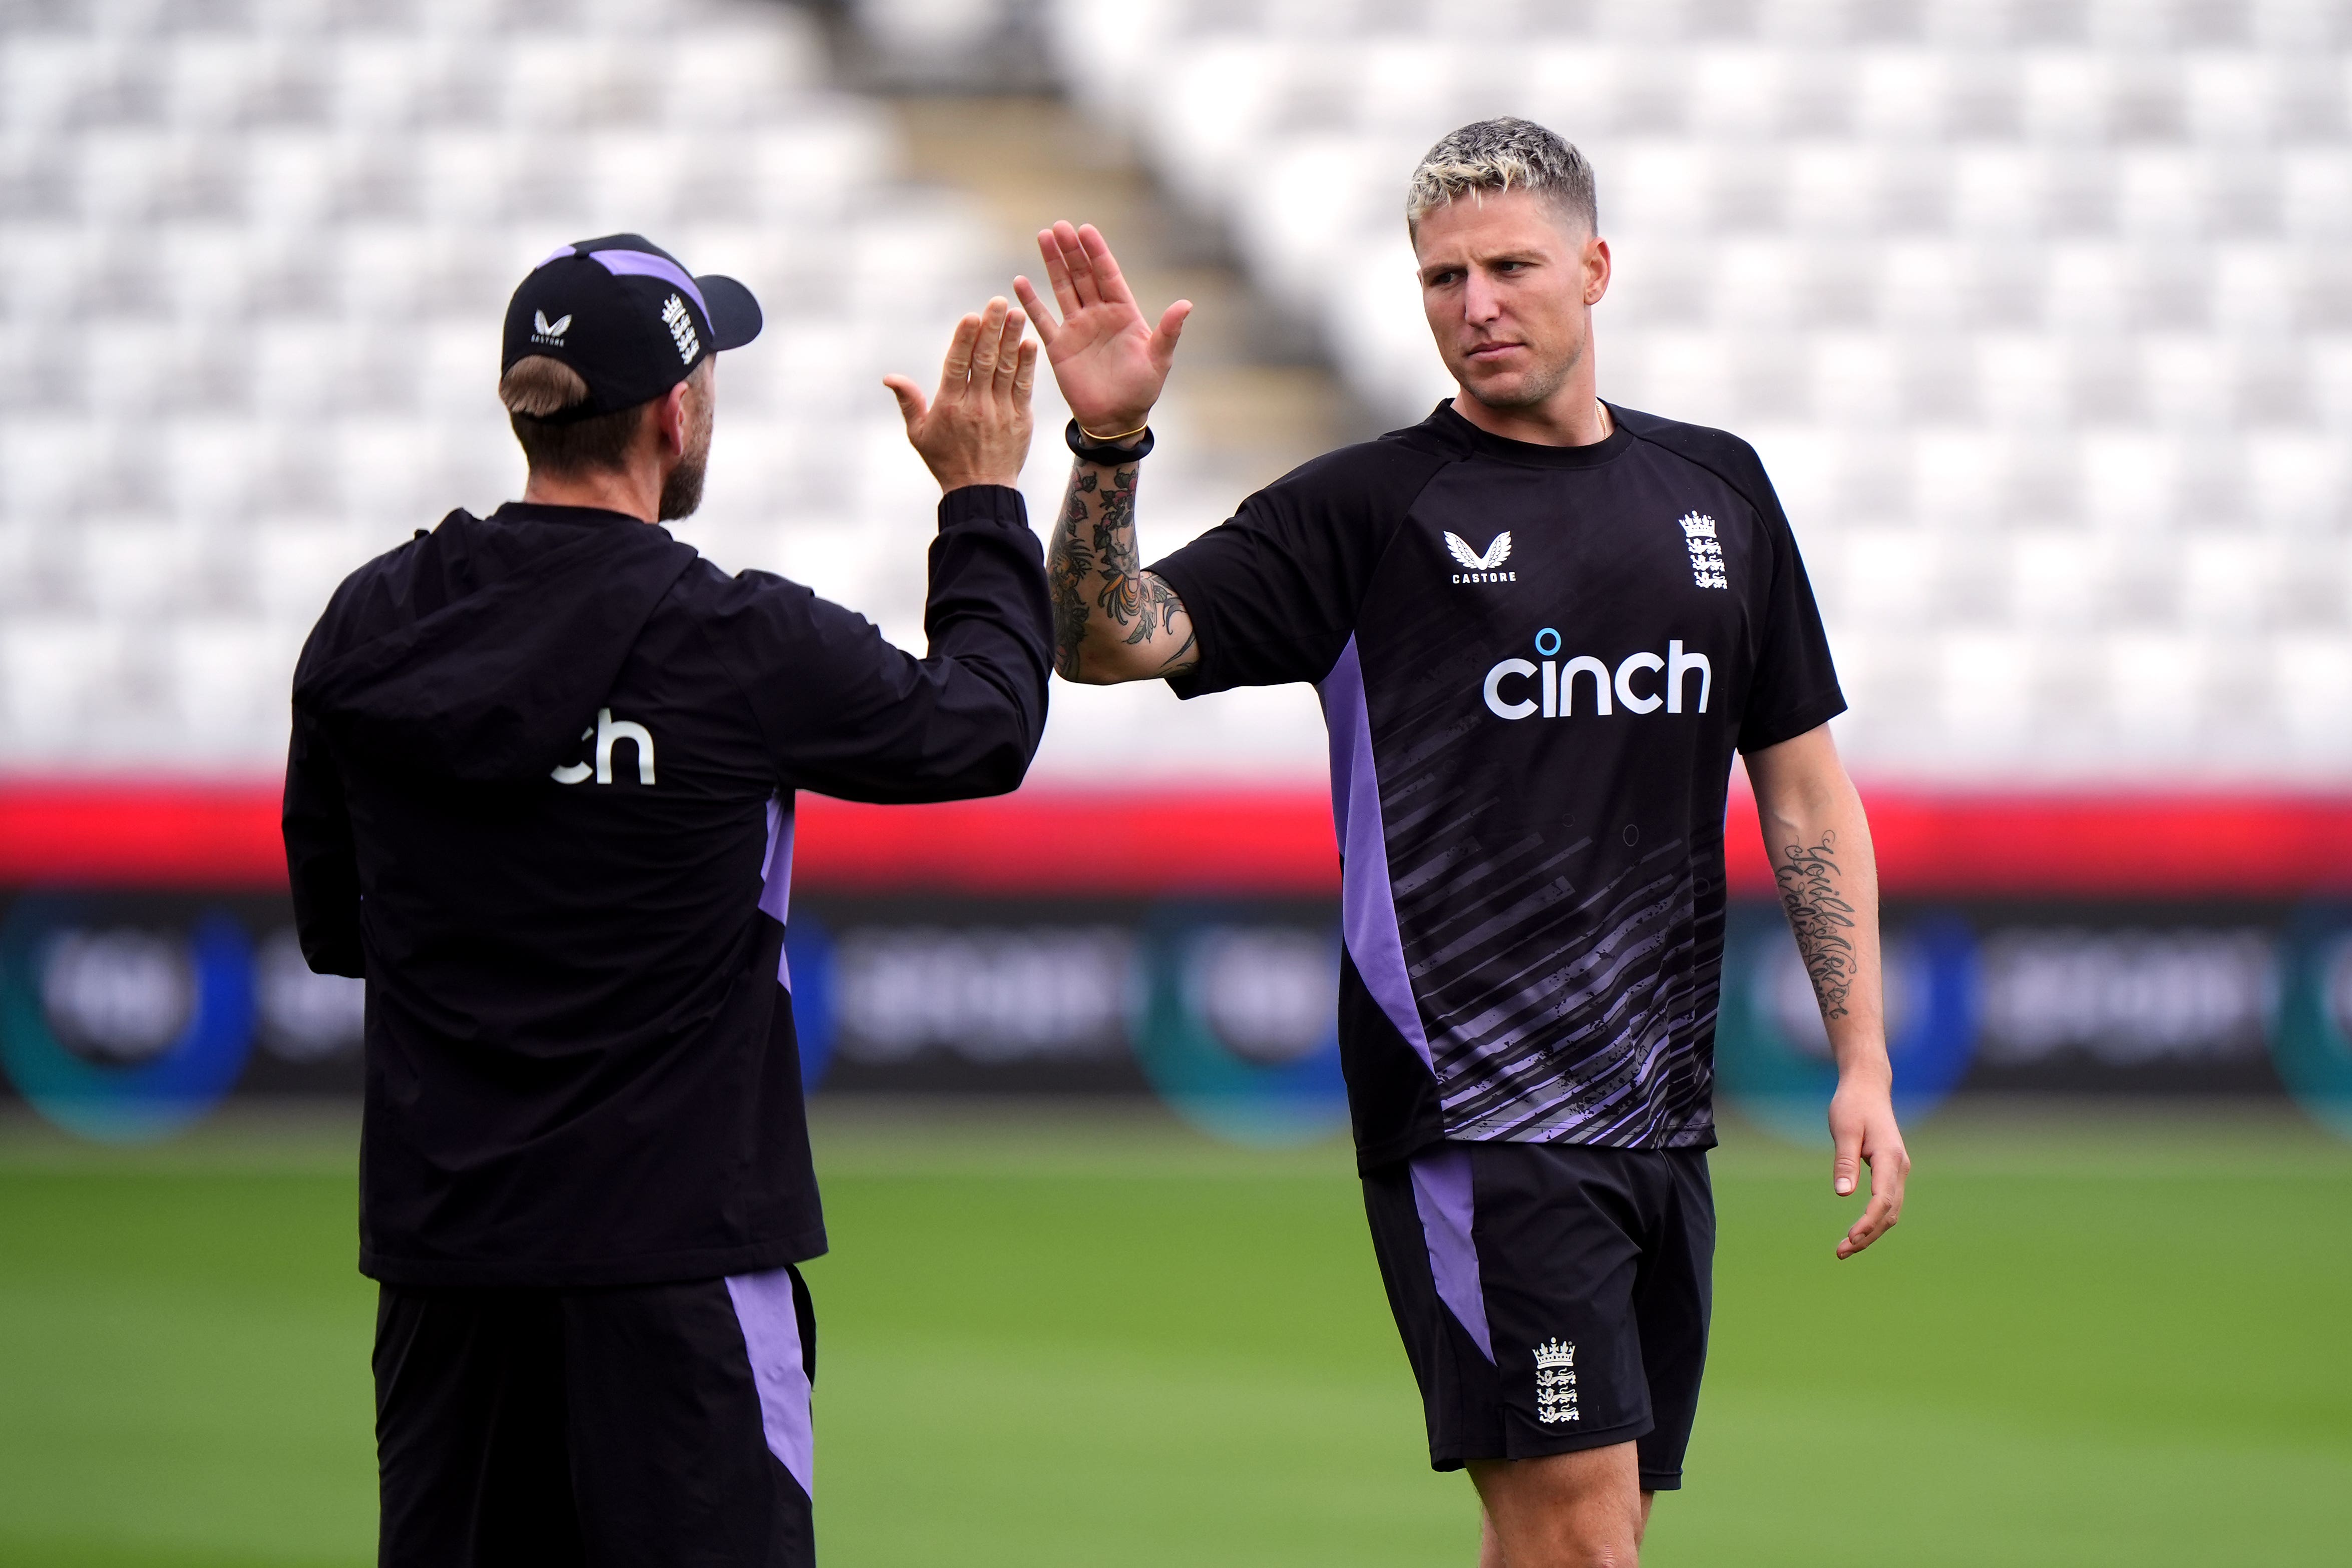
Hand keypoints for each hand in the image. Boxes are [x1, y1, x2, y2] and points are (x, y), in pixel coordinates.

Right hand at [885, 297, 1036, 491]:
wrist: (981, 492)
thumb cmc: (946, 461)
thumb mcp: (919, 433)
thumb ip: (908, 401)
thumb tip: (889, 377)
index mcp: (950, 405)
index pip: (957, 365)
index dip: (965, 339)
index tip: (972, 316)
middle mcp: (976, 405)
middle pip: (985, 360)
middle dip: (992, 329)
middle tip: (1000, 302)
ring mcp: (1000, 411)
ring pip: (1006, 369)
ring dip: (1012, 339)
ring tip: (1018, 313)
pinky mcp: (1020, 419)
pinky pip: (1024, 387)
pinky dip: (1027, 365)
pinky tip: (1030, 344)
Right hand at [1013, 221, 1190, 440]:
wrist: (1116, 419)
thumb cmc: (1142, 390)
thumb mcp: (1159, 360)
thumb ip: (1168, 331)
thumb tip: (1186, 304)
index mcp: (1123, 313)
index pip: (1108, 275)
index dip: (1097, 252)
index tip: (1086, 230)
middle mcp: (1099, 315)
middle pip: (1083, 275)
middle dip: (1072, 250)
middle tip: (1059, 226)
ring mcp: (1078, 328)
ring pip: (1063, 288)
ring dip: (1053, 263)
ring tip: (1043, 237)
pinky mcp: (1059, 346)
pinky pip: (1043, 319)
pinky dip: (1032, 301)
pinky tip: (1020, 281)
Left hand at [1827, 1075, 1908, 1259]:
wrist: (1867, 1088)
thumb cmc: (1852, 1106)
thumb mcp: (1843, 1130)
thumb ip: (1844, 1162)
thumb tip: (1844, 1194)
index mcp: (1890, 1157)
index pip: (1883, 1200)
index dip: (1868, 1223)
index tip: (1850, 1239)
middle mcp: (1900, 1167)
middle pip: (1889, 1212)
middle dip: (1868, 1235)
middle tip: (1840, 1252)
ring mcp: (1898, 1170)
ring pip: (1890, 1211)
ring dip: (1871, 1232)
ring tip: (1844, 1248)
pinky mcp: (1891, 1171)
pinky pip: (1887, 1203)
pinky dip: (1874, 1220)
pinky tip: (1857, 1232)